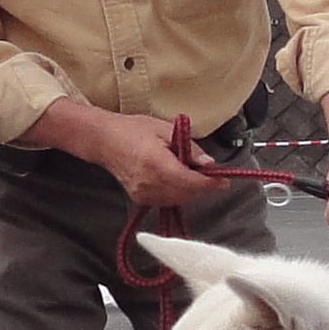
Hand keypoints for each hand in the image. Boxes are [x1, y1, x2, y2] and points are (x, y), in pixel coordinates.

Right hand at [92, 113, 228, 205]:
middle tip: (210, 175)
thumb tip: (208, 164)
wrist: (105, 141)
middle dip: (202, 187)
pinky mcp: (140, 199)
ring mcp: (143, 194)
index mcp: (156, 163)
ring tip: (191, 174)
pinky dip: (177, 193)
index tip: (223, 182)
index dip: (209, 184)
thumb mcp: (165, 129)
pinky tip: (176, 180)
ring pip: (178, 200)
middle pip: (186, 194)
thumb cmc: (133, 130)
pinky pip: (166, 201)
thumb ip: (188, 147)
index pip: (189, 182)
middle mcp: (149, 183)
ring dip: (190, 191)